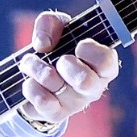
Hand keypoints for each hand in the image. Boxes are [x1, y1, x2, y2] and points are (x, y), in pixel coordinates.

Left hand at [16, 10, 120, 130]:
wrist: (40, 76)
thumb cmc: (58, 48)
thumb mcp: (56, 27)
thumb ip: (50, 23)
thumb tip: (43, 45)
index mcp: (103, 65)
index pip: (106, 60)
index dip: (89, 50)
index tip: (79, 44)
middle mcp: (94, 87)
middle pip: (85, 81)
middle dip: (64, 64)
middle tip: (58, 59)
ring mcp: (76, 103)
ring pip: (56, 85)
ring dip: (37, 68)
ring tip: (31, 63)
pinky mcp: (57, 114)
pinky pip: (43, 102)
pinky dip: (31, 87)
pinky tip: (30, 81)